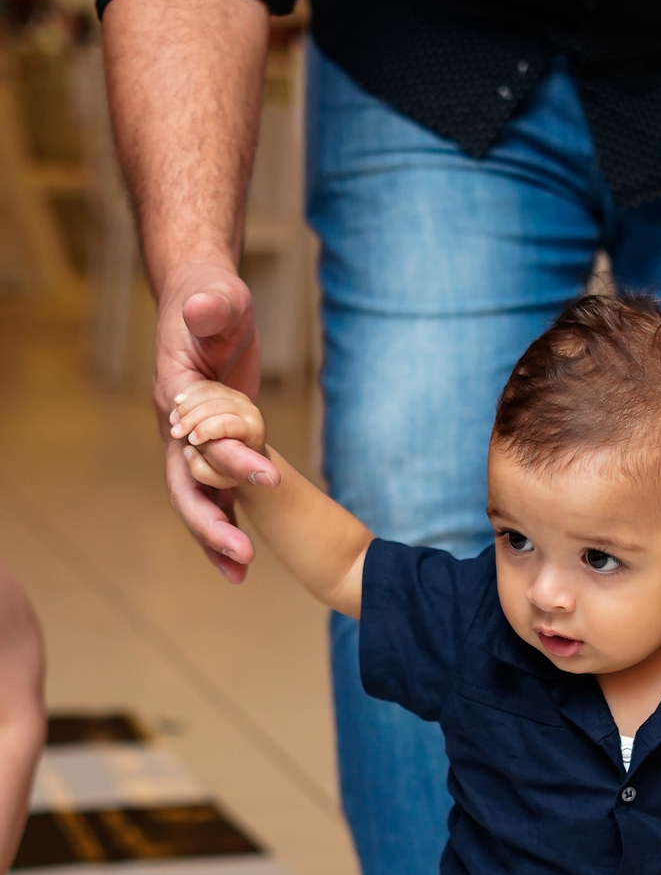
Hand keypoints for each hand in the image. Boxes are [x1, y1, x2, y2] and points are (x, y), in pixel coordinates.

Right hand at [154, 260, 279, 583]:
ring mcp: (191, 441)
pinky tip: (241, 559)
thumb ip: (210, 307)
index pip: (198, 439)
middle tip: (243, 559)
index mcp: (176, 396)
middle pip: (186, 485)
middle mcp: (176, 426)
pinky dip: (226, 522)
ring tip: (240, 576)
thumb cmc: (212, 298)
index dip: (230, 462)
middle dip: (211, 524)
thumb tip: (202, 309)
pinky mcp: (211, 446)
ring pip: (197, 498)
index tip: (269, 479)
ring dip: (214, 537)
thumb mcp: (216, 298)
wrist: (201, 301)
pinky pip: (214, 492)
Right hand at [170, 381, 269, 489]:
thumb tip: (188, 451)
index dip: (206, 430)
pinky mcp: (228, 391)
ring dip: (187, 405)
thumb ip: (201, 470)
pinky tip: (178, 402)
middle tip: (175, 432)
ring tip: (173, 420)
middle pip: (216, 406)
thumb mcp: (218, 477)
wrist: (241, 453)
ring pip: (209, 392)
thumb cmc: (228, 470)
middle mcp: (250, 412)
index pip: (227, 423)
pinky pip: (206, 385)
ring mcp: (239, 398)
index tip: (191, 441)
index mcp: (253, 432)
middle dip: (191, 418)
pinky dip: (189, 392)